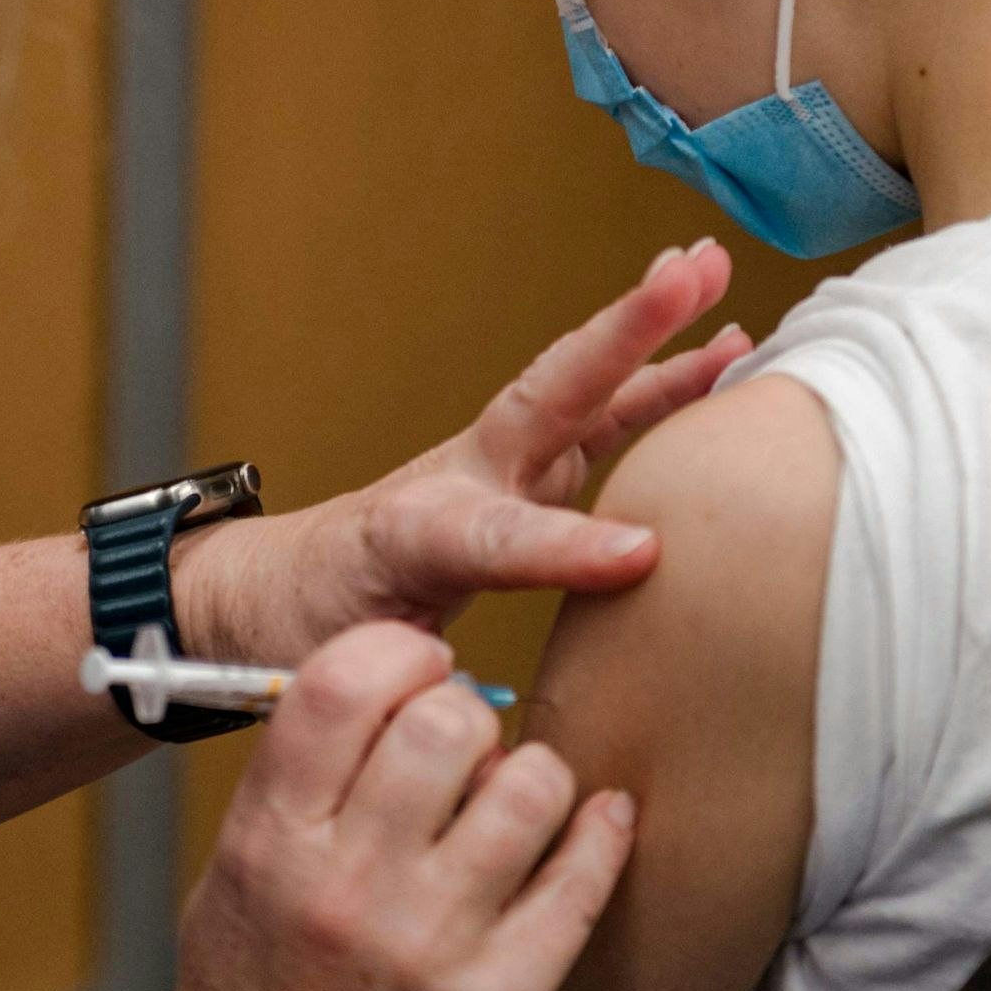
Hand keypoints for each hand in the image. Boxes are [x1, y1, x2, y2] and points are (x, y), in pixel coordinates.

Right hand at [175, 624, 633, 990]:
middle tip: (465, 743)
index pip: (340, 684)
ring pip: (530, 788)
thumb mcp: (233, 873)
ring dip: (533, 777)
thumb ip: (299, 777)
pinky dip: (600, 835)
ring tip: (514, 799)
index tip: (418, 668)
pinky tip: (596, 822)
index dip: (397, 652)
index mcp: (273, 841)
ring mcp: (432, 944)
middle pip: (445, 722)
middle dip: (468, 713)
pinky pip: (582, 882)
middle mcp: (351, 886)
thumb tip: (395, 683)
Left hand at [182, 242, 746, 663]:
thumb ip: (408, 669)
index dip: (563, 543)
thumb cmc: (309, 630)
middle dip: (620, 335)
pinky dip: (660, 387)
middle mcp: (466, 481)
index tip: (643, 554)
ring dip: (653, 339)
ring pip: (584, 395)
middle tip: (689, 271)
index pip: (496, 532)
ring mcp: (499, 470)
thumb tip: (479, 718)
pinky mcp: (526, 477)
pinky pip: (602, 422)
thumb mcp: (347, 662)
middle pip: (548, 398)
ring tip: (716, 277)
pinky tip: (721, 360)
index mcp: (414, 532)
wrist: (269, 595)